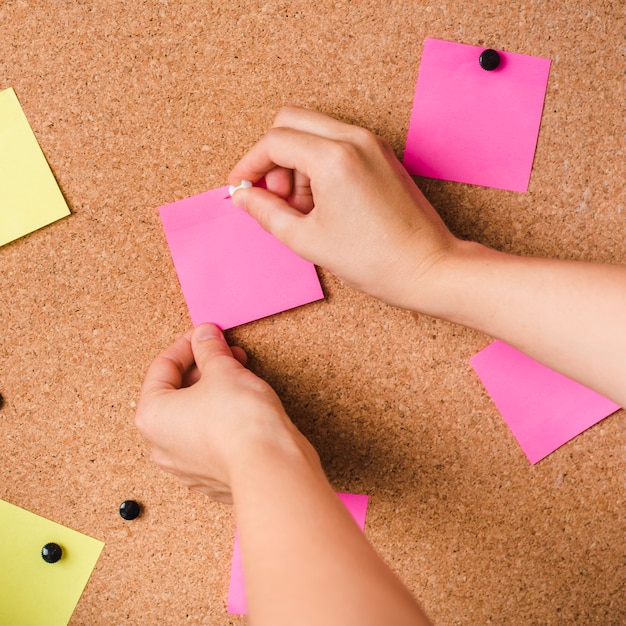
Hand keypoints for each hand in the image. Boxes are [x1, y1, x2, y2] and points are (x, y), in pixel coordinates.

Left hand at [135, 323, 315, 502]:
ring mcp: (184, 466)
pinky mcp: (210, 477)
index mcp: (152, 416)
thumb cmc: (240, 422)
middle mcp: (161, 445)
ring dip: (213, 392)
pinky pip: (209, 439)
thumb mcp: (223, 369)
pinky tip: (242, 406)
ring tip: (238, 375)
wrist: (270, 467)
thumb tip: (205, 336)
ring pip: (193, 417)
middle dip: (203, 368)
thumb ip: (209, 348)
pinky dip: (221, 419)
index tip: (205, 335)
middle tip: (226, 353)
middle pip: (176, 393)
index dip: (188, 344)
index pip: (163, 367)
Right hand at [228, 106, 456, 308]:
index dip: (249, 165)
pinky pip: (337, 143)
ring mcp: (371, 143)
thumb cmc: (375, 259)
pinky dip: (318, 164)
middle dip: (272, 158)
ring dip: (296, 162)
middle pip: (291, 122)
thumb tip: (243, 197)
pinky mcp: (381, 155)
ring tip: (302, 208)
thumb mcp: (307, 240)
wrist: (427, 268)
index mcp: (333, 157)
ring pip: (313, 131)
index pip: (274, 141)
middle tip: (274, 198)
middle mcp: (354, 138)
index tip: (239, 188)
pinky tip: (322, 202)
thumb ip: (266, 213)